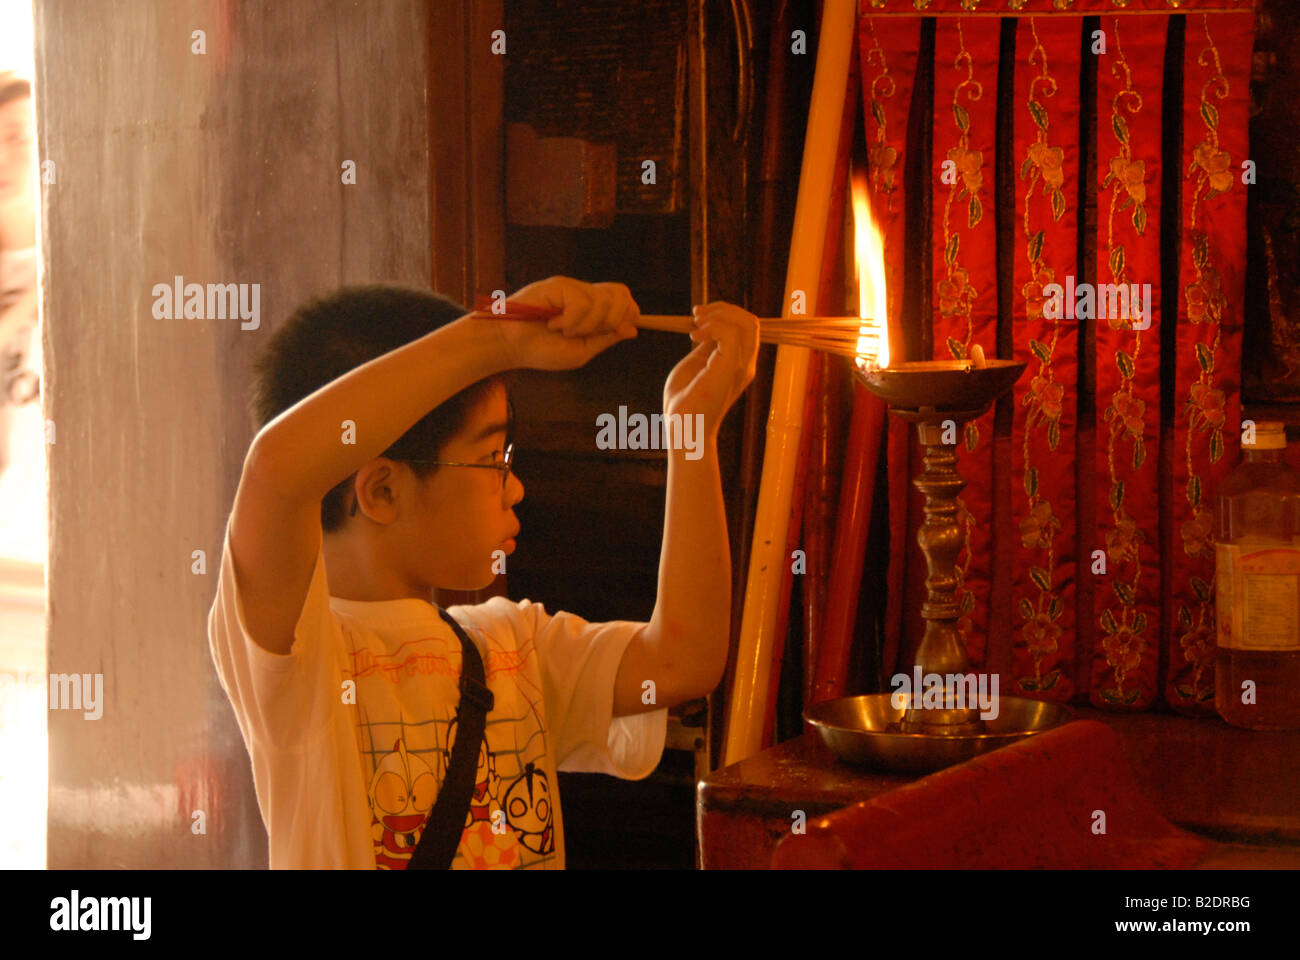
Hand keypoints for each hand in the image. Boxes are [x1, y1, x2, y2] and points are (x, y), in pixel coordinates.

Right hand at [474, 276, 639, 371]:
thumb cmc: (542, 350)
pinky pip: (581, 302)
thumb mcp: (581, 351)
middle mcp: (584, 294)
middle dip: (612, 319)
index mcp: (593, 309)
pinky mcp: (557, 285)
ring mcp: (571, 287)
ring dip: (585, 325)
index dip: (630, 312)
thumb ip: (605, 338)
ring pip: (602, 301)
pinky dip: (570, 321)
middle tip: (587, 333)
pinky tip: (552, 324)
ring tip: (563, 330)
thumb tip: (633, 328)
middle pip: (620, 294)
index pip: (623, 299)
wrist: (511, 346)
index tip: (618, 330)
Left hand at [663, 302, 758, 433]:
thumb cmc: (685, 401)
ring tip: (696, 324)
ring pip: (747, 323)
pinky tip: (694, 336)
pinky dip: (712, 326)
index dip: (725, 313)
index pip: (747, 327)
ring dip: (719, 314)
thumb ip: (708, 345)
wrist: (683, 428)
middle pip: (751, 321)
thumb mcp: (697, 363)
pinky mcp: (729, 369)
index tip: (697, 316)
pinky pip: (731, 333)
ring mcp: (740, 367)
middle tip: (696, 314)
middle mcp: (745, 364)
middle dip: (723, 308)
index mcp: (739, 363)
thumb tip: (709, 324)